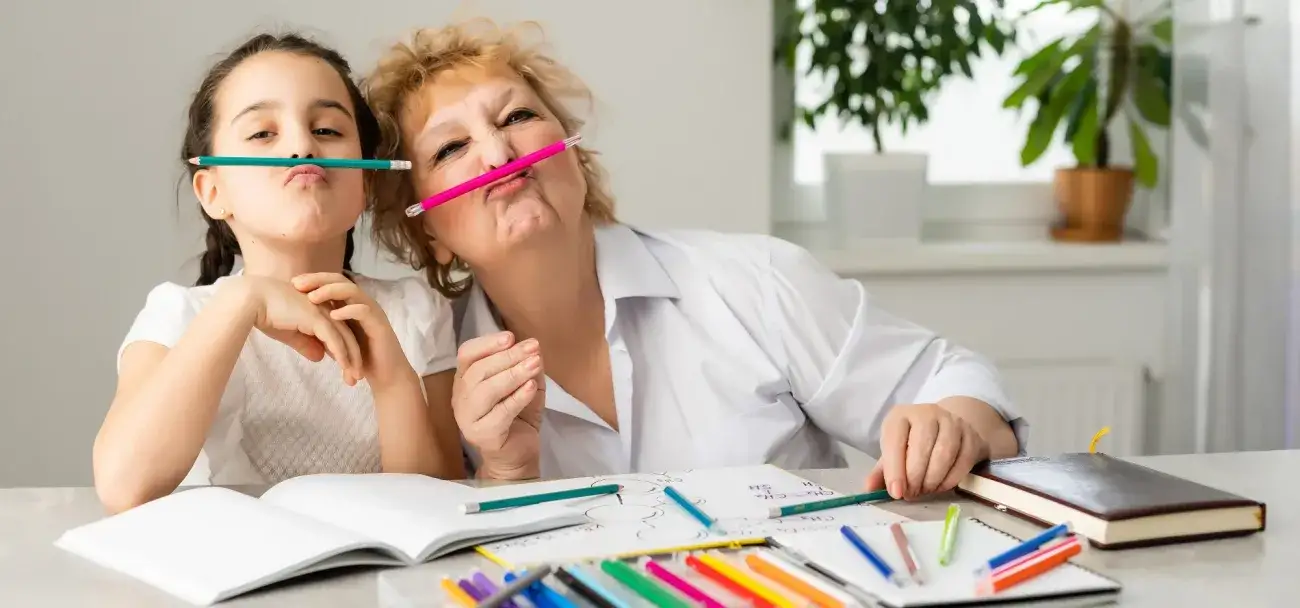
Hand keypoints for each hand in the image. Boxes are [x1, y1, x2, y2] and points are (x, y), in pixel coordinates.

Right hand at [233, 275, 362, 384]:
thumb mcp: (290, 333)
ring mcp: (322, 312)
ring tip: (355, 378)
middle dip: (354, 359)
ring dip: (351, 360)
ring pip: (345, 339)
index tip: (347, 372)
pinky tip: (345, 368)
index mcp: (320, 311)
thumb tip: (320, 359)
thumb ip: (306, 344)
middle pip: (347, 336)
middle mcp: (325, 310)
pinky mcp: (316, 317)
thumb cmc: (266, 313)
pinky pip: (334, 339)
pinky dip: (341, 355)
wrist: (251, 300)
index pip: (339, 333)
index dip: (344, 353)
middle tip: (356, 378)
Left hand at [291, 272, 412, 390]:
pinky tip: (333, 314)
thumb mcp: (337, 340)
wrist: (387, 376)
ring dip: (330, 291)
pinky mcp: (380, 325)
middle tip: (296, 283)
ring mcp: (372, 312)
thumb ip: (323, 330)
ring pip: (352, 291)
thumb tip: (297, 325)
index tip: (292, 283)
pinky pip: (364, 311)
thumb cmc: (362, 359)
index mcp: (352, 305)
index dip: (313, 280)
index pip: (331, 283)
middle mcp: (363, 303)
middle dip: (317, 280)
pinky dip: (348, 311)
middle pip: (340, 280)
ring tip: (312, 297)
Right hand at [452, 331, 543, 478]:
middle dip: (508, 356)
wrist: (519, 454)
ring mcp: (468, 418)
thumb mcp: (525, 384)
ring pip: (486, 390)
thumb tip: (533, 348)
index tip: (511, 337)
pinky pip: (499, 413)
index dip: (487, 343)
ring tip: (535, 364)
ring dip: (513, 374)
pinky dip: (516, 398)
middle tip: (533, 348)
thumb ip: (526, 366)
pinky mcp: (482, 436)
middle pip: (479, 370)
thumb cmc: (518, 416)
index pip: (467, 355)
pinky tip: (530, 388)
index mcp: (466, 380)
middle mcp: (461, 398)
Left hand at [864, 403, 990, 499]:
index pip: (894, 440)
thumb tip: (869, 489)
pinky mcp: (970, 434)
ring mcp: (951, 421)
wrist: (946, 428)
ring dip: (933, 479)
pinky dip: (950, 479)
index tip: (896, 492)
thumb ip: (882, 471)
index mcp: (900, 416)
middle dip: (915, 477)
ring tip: (924, 491)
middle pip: (921, 447)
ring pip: (944, 454)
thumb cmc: (913, 443)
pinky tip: (940, 487)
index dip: (894, 469)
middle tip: (911, 494)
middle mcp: (926, 413)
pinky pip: (963, 460)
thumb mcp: (894, 452)